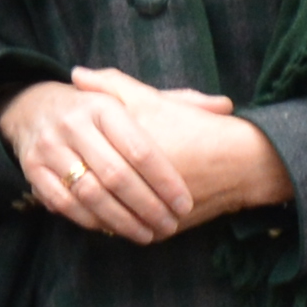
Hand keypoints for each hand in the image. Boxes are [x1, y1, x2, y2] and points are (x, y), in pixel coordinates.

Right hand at [0, 75, 207, 242]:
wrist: (33, 108)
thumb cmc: (98, 110)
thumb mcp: (133, 100)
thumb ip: (178, 103)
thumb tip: (225, 106)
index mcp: (104, 106)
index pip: (140, 148)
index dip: (165, 180)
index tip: (184, 203)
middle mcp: (74, 124)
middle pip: (116, 175)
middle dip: (147, 206)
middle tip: (170, 225)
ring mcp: (50, 147)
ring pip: (90, 194)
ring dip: (121, 220)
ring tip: (147, 234)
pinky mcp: (33, 169)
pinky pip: (64, 204)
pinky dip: (90, 221)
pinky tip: (112, 231)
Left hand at [73, 68, 291, 230]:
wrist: (243, 163)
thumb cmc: (196, 128)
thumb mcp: (153, 100)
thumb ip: (112, 86)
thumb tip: (75, 74)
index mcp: (127, 154)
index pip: (84, 165)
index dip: (69, 161)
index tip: (62, 155)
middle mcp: (136, 188)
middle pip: (91, 194)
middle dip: (75, 188)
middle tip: (64, 178)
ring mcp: (149, 214)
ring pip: (106, 219)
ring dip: (90, 210)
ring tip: (81, 197)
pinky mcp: (164, 231)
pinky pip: (130, 231)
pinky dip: (116, 224)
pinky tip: (106, 214)